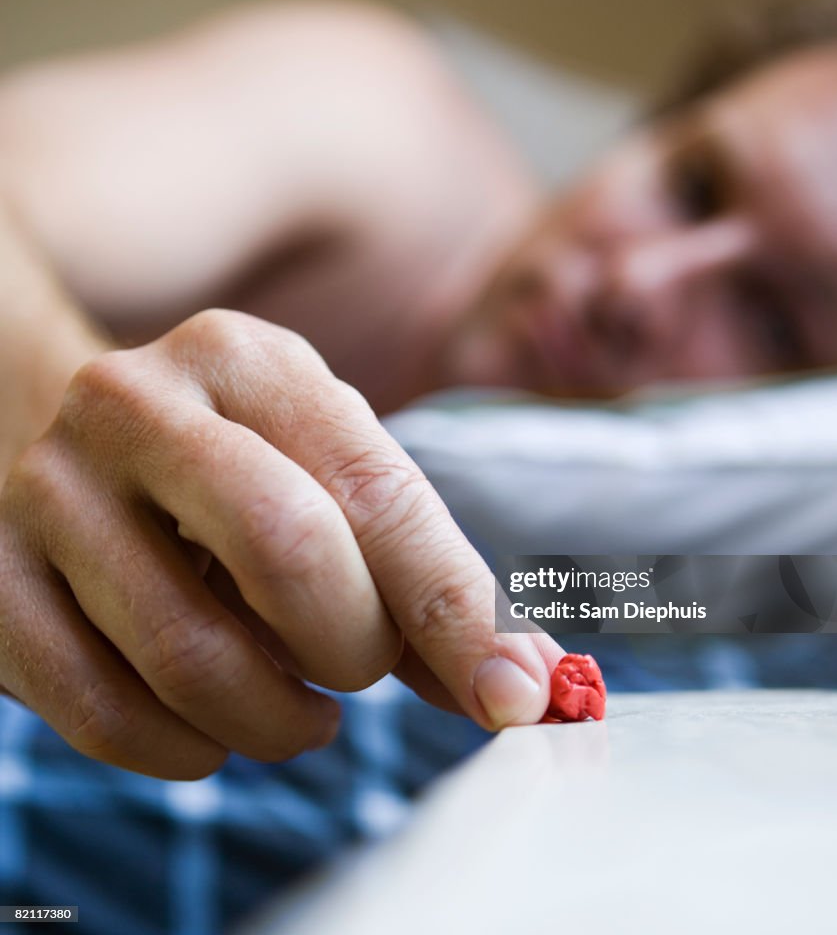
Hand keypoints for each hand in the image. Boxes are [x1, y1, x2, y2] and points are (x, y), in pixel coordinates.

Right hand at [0, 309, 561, 777]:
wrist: (68, 445)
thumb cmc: (233, 472)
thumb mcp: (327, 477)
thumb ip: (415, 574)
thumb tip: (511, 682)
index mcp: (246, 359)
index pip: (376, 492)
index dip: (454, 608)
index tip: (513, 696)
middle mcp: (136, 402)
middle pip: (286, 551)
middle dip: (354, 648)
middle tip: (360, 666)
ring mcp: (50, 489)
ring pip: (191, 656)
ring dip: (278, 717)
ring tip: (299, 707)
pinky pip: (105, 713)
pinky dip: (189, 751)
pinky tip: (217, 730)